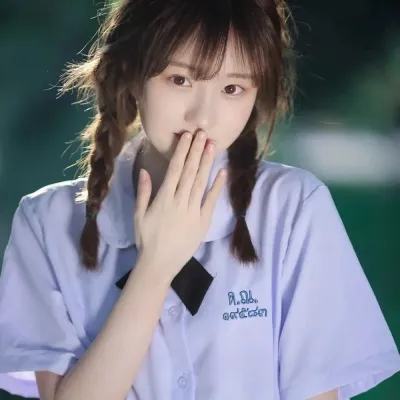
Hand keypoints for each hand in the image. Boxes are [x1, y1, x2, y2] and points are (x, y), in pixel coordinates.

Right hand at [133, 131, 226, 281]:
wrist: (160, 263)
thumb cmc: (147, 239)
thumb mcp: (139, 215)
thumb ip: (143, 192)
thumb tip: (145, 171)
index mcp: (164, 198)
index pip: (175, 169)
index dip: (182, 151)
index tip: (187, 136)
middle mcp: (180, 201)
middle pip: (190, 171)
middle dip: (197, 151)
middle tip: (203, 133)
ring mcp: (193, 211)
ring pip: (201, 182)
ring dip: (207, 163)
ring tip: (212, 146)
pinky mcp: (203, 221)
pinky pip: (211, 201)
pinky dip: (217, 186)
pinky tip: (222, 172)